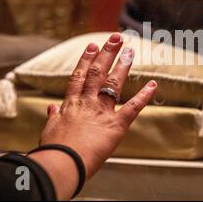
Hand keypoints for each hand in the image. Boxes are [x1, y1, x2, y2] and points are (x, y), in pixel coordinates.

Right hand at [28, 33, 156, 199]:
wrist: (63, 163)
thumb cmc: (54, 150)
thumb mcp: (49, 130)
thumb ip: (53, 116)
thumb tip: (51, 107)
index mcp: (71, 103)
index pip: (79, 76)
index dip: (86, 59)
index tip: (92, 46)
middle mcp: (87, 102)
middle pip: (97, 73)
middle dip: (107, 53)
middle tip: (116, 38)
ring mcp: (102, 112)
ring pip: (113, 83)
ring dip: (122, 65)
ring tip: (129, 50)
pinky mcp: (116, 125)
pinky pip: (132, 108)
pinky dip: (144, 96)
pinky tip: (153, 84)